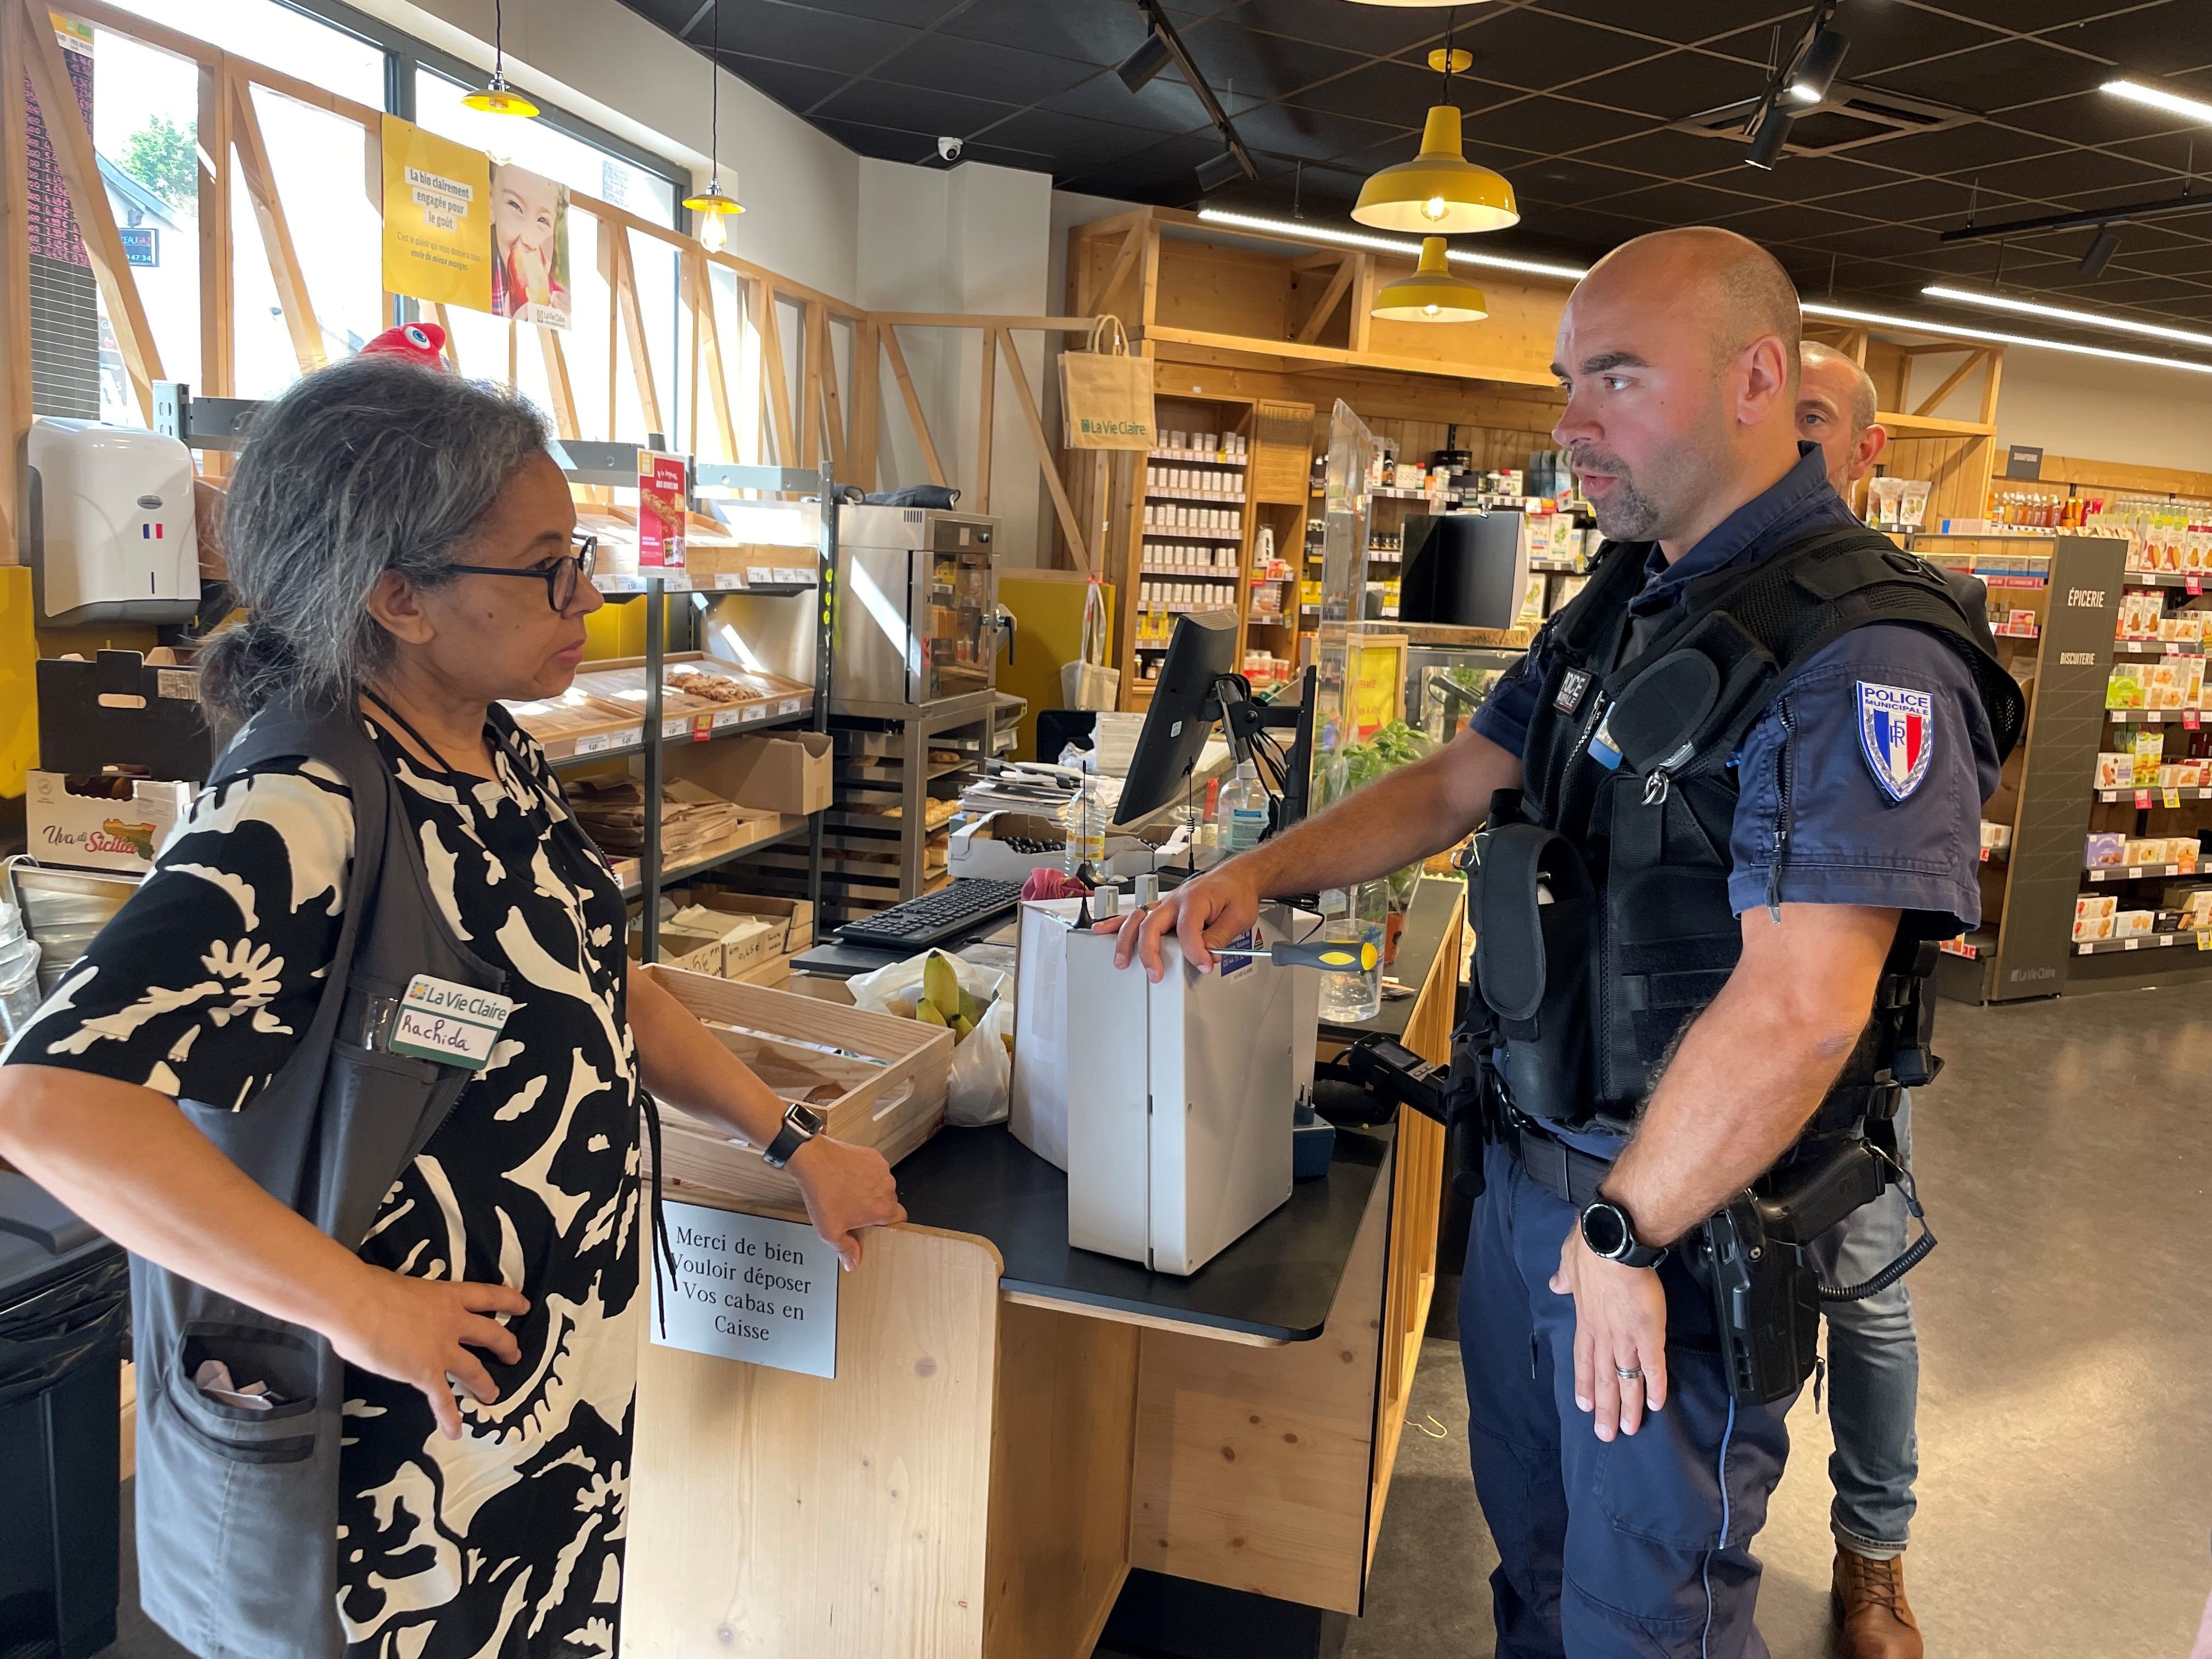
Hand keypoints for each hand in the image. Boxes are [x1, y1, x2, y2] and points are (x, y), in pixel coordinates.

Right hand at [324, 1268, 528, 1440]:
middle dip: (506, 1346)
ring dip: (485, 1384)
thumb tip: (396, 1310)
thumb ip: (411, 1303)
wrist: (358, 1304)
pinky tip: (455, 1432)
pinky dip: (449, 1417)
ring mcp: (442, 1350)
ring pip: (474, 1369)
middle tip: (515, 1355)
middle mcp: (453, 1322)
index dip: (510, 1301)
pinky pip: (442, 1399)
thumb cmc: (371, 1289)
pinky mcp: (426, 1373)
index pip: (489, 1296)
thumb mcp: (402, 1287)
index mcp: (448, 1296)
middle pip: (492, 1334)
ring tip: (492, 1395)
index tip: (524, 1305)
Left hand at [789, 1135, 904, 1270]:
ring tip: (847, 1191)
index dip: (888, 1223)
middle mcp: (888, 1188)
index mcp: (883, 1209)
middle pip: (888, 1202)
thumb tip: (853, 1263)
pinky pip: (874, 1168)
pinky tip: (846, 1176)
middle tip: (853, 1209)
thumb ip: (845, 1249)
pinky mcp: (873, 1155)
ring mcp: (882, 1169)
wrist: (814, 1161)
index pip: (900, 1219)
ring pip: (881, 1185)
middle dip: (874, 1206)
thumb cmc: (824, 1195)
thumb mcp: (830, 1231)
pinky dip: (864, 1173)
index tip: (874, 1224)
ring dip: (869, 1189)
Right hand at [1100, 861, 1261, 980]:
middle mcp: (1175, 900)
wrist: (1236, 876)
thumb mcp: (1238, 916)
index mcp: (1195, 899)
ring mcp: (1166, 903)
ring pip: (1137, 919)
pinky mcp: (1162, 909)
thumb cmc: (1236, 893)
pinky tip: (1103, 931)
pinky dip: (1117, 924)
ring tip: (1122, 961)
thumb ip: (1220, 937)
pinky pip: (1136, 915)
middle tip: (1155, 974)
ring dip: (1126, 941)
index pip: (1188, 930)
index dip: (1195, 952)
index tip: (1205, 965)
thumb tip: (1207, 955)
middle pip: (1152, 925)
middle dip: (1150, 952)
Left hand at [1550, 1225, 1668, 1441]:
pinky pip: (1652, 1368)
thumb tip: (1557, 1282)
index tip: (1583, 1404)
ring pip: (1625, 1380)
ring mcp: (1625, 1338)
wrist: (1611, 1244)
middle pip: (1602, 1379)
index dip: (1583, 1383)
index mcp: (1585, 1320)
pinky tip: (1657, 1405)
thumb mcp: (1568, 1263)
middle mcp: (1602, 1336)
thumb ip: (1564, 1277)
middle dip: (1604, 1409)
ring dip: (1628, 1407)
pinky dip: (1655, 1387)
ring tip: (1629, 1430)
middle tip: (1605, 1434)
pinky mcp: (1648, 1336)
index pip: (1582, 1359)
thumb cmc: (1590, 1249)